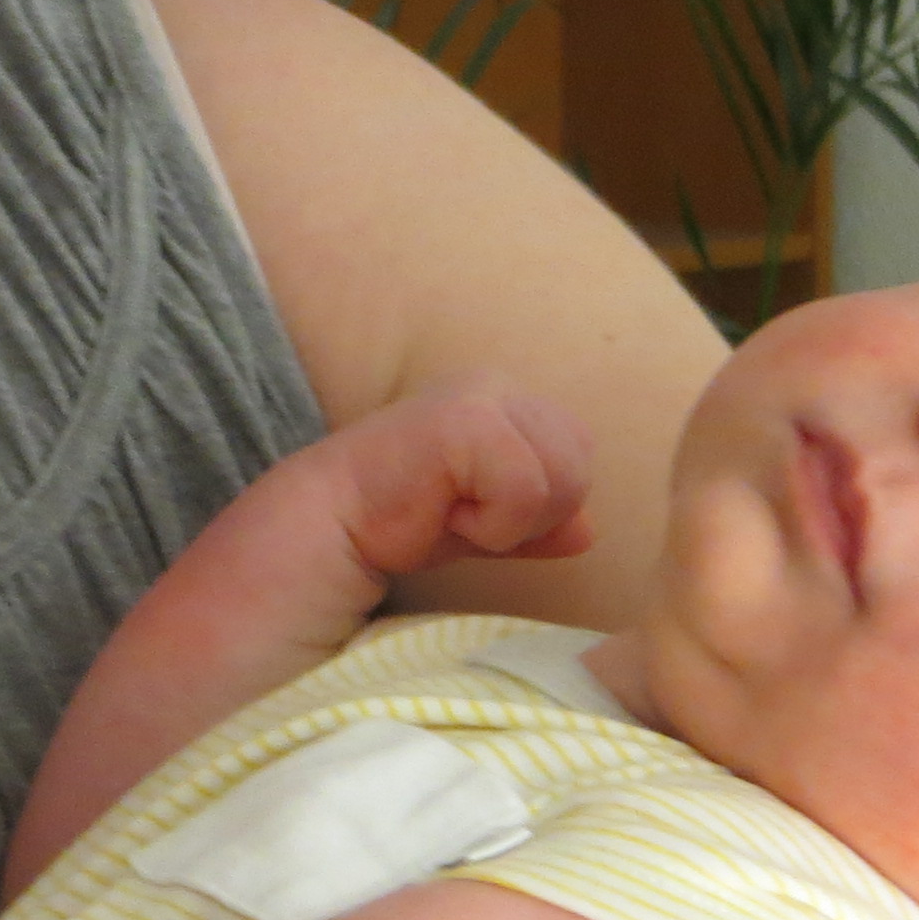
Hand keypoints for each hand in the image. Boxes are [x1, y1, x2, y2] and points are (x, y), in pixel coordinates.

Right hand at [316, 383, 598, 586]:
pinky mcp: (468, 421)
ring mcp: (483, 398)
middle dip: (533, 513)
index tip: (473, 514)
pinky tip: (442, 513)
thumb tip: (589, 532)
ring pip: (564, 479)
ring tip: (453, 511)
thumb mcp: (483, 525)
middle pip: (579, 465)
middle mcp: (498, 386)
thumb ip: (537, 522)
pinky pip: (526, 490)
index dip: (539, 506)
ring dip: (512, 521)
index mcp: (504, 399)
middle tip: (464, 515)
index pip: (577, 454)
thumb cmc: (397, 520)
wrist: (329, 524)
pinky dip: (493, 525)